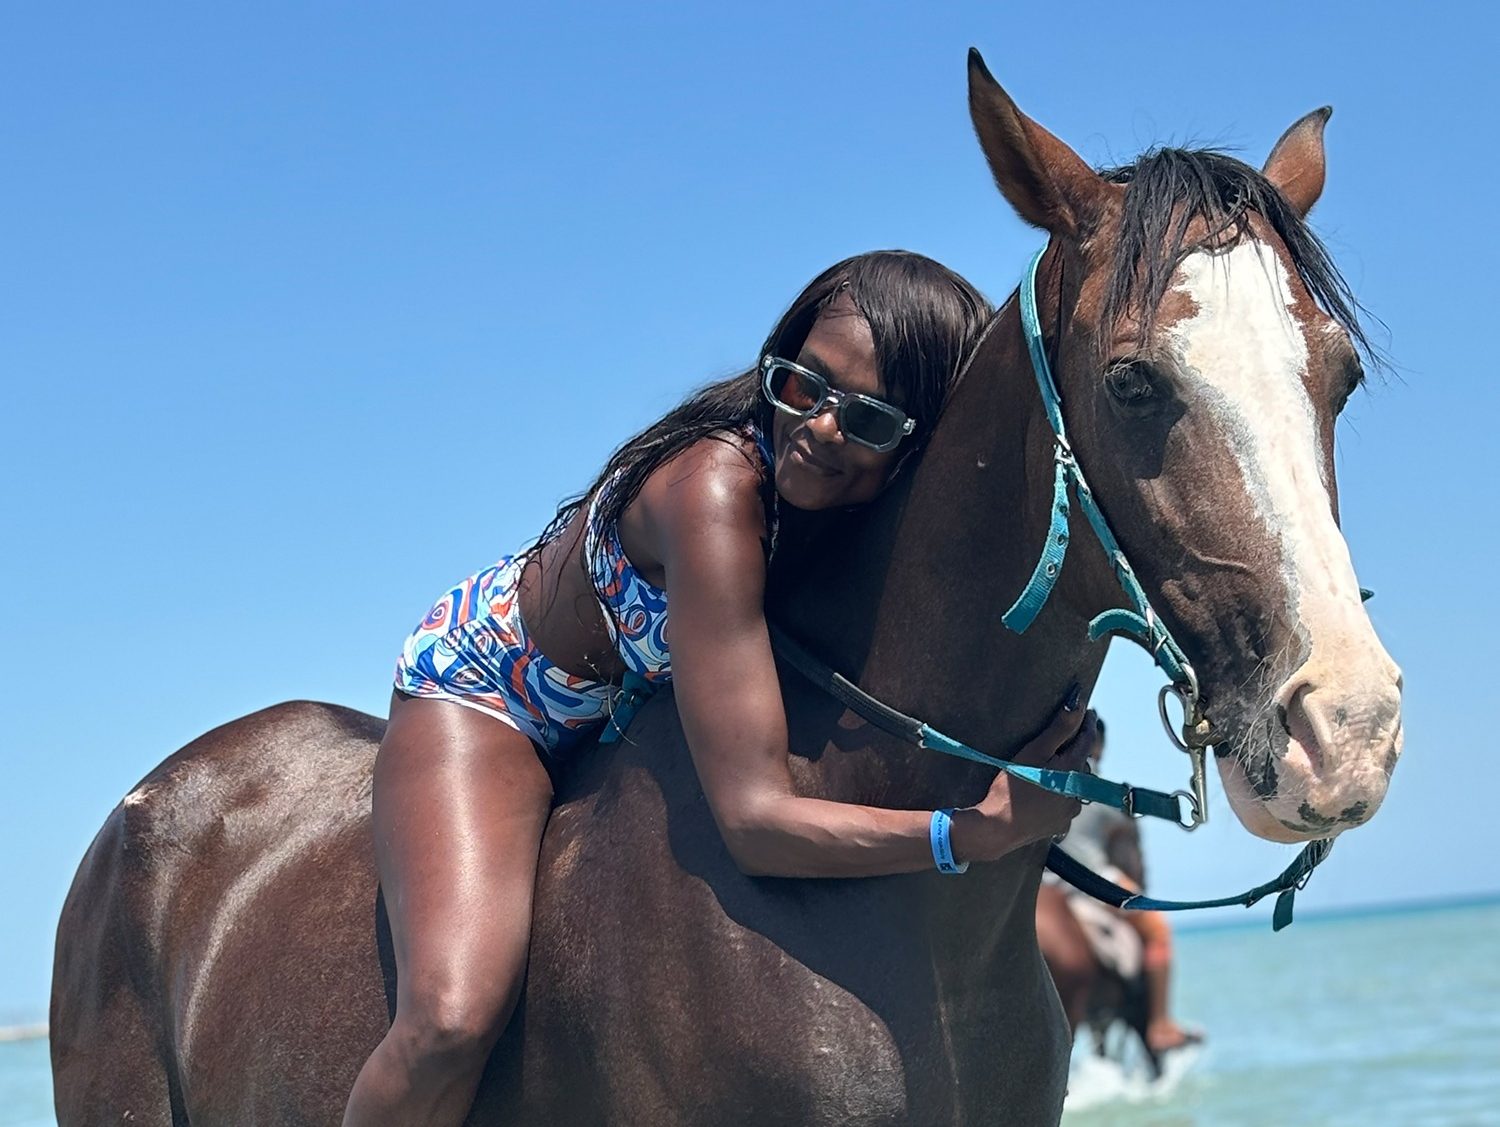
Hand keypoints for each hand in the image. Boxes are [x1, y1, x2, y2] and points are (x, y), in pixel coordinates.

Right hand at [950, 690, 1098, 863]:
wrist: (997, 827)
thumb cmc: (1011, 787)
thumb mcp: (1034, 751)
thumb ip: (1060, 728)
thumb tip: (1079, 704)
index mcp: (1074, 770)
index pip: (1088, 740)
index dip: (1088, 723)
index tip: (1090, 711)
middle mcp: (1078, 792)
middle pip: (1082, 763)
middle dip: (1076, 750)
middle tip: (1064, 740)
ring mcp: (1070, 811)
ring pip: (1076, 785)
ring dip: (1069, 775)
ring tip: (1052, 767)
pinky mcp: (1060, 824)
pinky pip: (1066, 804)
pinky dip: (1060, 795)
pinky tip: (1045, 793)